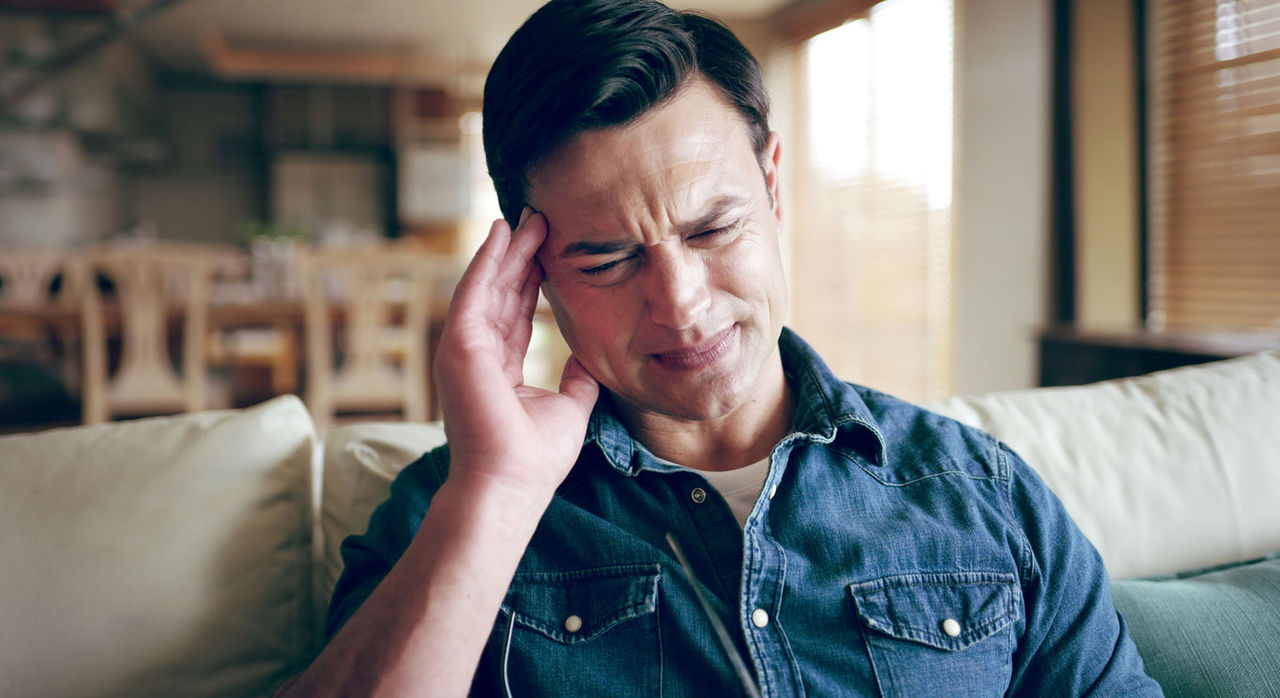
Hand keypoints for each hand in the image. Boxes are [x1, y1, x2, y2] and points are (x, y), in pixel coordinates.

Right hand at [433, 209, 599, 499]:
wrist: (511, 483)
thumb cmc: (536, 457)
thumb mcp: (570, 407)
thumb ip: (578, 378)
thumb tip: (591, 355)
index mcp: (500, 369)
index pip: (517, 315)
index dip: (532, 281)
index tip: (550, 250)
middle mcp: (478, 355)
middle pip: (502, 294)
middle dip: (521, 256)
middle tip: (539, 219)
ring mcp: (464, 350)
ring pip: (488, 286)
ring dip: (506, 250)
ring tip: (525, 216)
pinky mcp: (459, 345)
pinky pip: (474, 292)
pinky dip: (487, 261)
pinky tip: (501, 233)